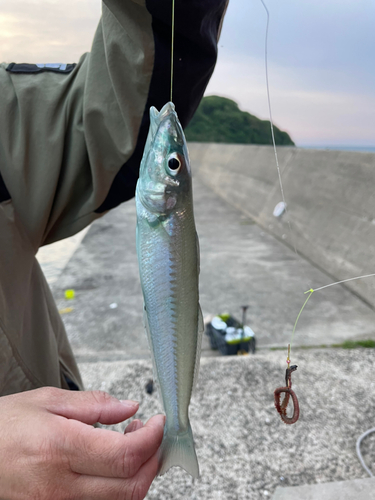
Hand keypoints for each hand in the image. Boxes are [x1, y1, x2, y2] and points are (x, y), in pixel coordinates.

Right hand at [0, 387, 164, 498]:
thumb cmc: (4, 426)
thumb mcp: (46, 401)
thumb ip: (93, 404)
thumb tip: (129, 407)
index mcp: (60, 449)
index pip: (125, 455)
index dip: (152, 438)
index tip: (158, 422)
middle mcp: (61, 486)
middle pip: (131, 486)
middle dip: (153, 459)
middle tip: (151, 433)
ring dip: (139, 473)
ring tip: (133, 442)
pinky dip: (120, 486)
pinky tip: (114, 462)